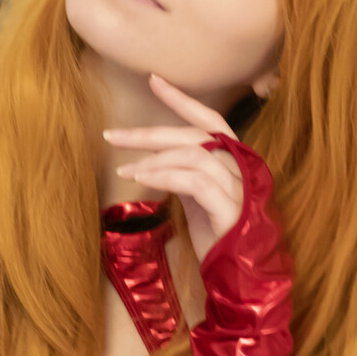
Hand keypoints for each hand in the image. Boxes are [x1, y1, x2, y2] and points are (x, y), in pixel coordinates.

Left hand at [103, 71, 243, 265]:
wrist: (243, 276)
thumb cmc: (220, 236)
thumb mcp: (198, 199)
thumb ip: (186, 173)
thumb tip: (157, 159)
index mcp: (235, 160)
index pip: (209, 121)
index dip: (181, 100)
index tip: (154, 80)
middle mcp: (241, 166)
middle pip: (193, 135)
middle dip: (149, 133)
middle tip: (113, 135)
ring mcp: (239, 186)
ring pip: (192, 155)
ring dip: (153, 159)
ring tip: (125, 169)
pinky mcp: (230, 207)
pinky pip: (194, 181)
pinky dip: (165, 176)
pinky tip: (143, 180)